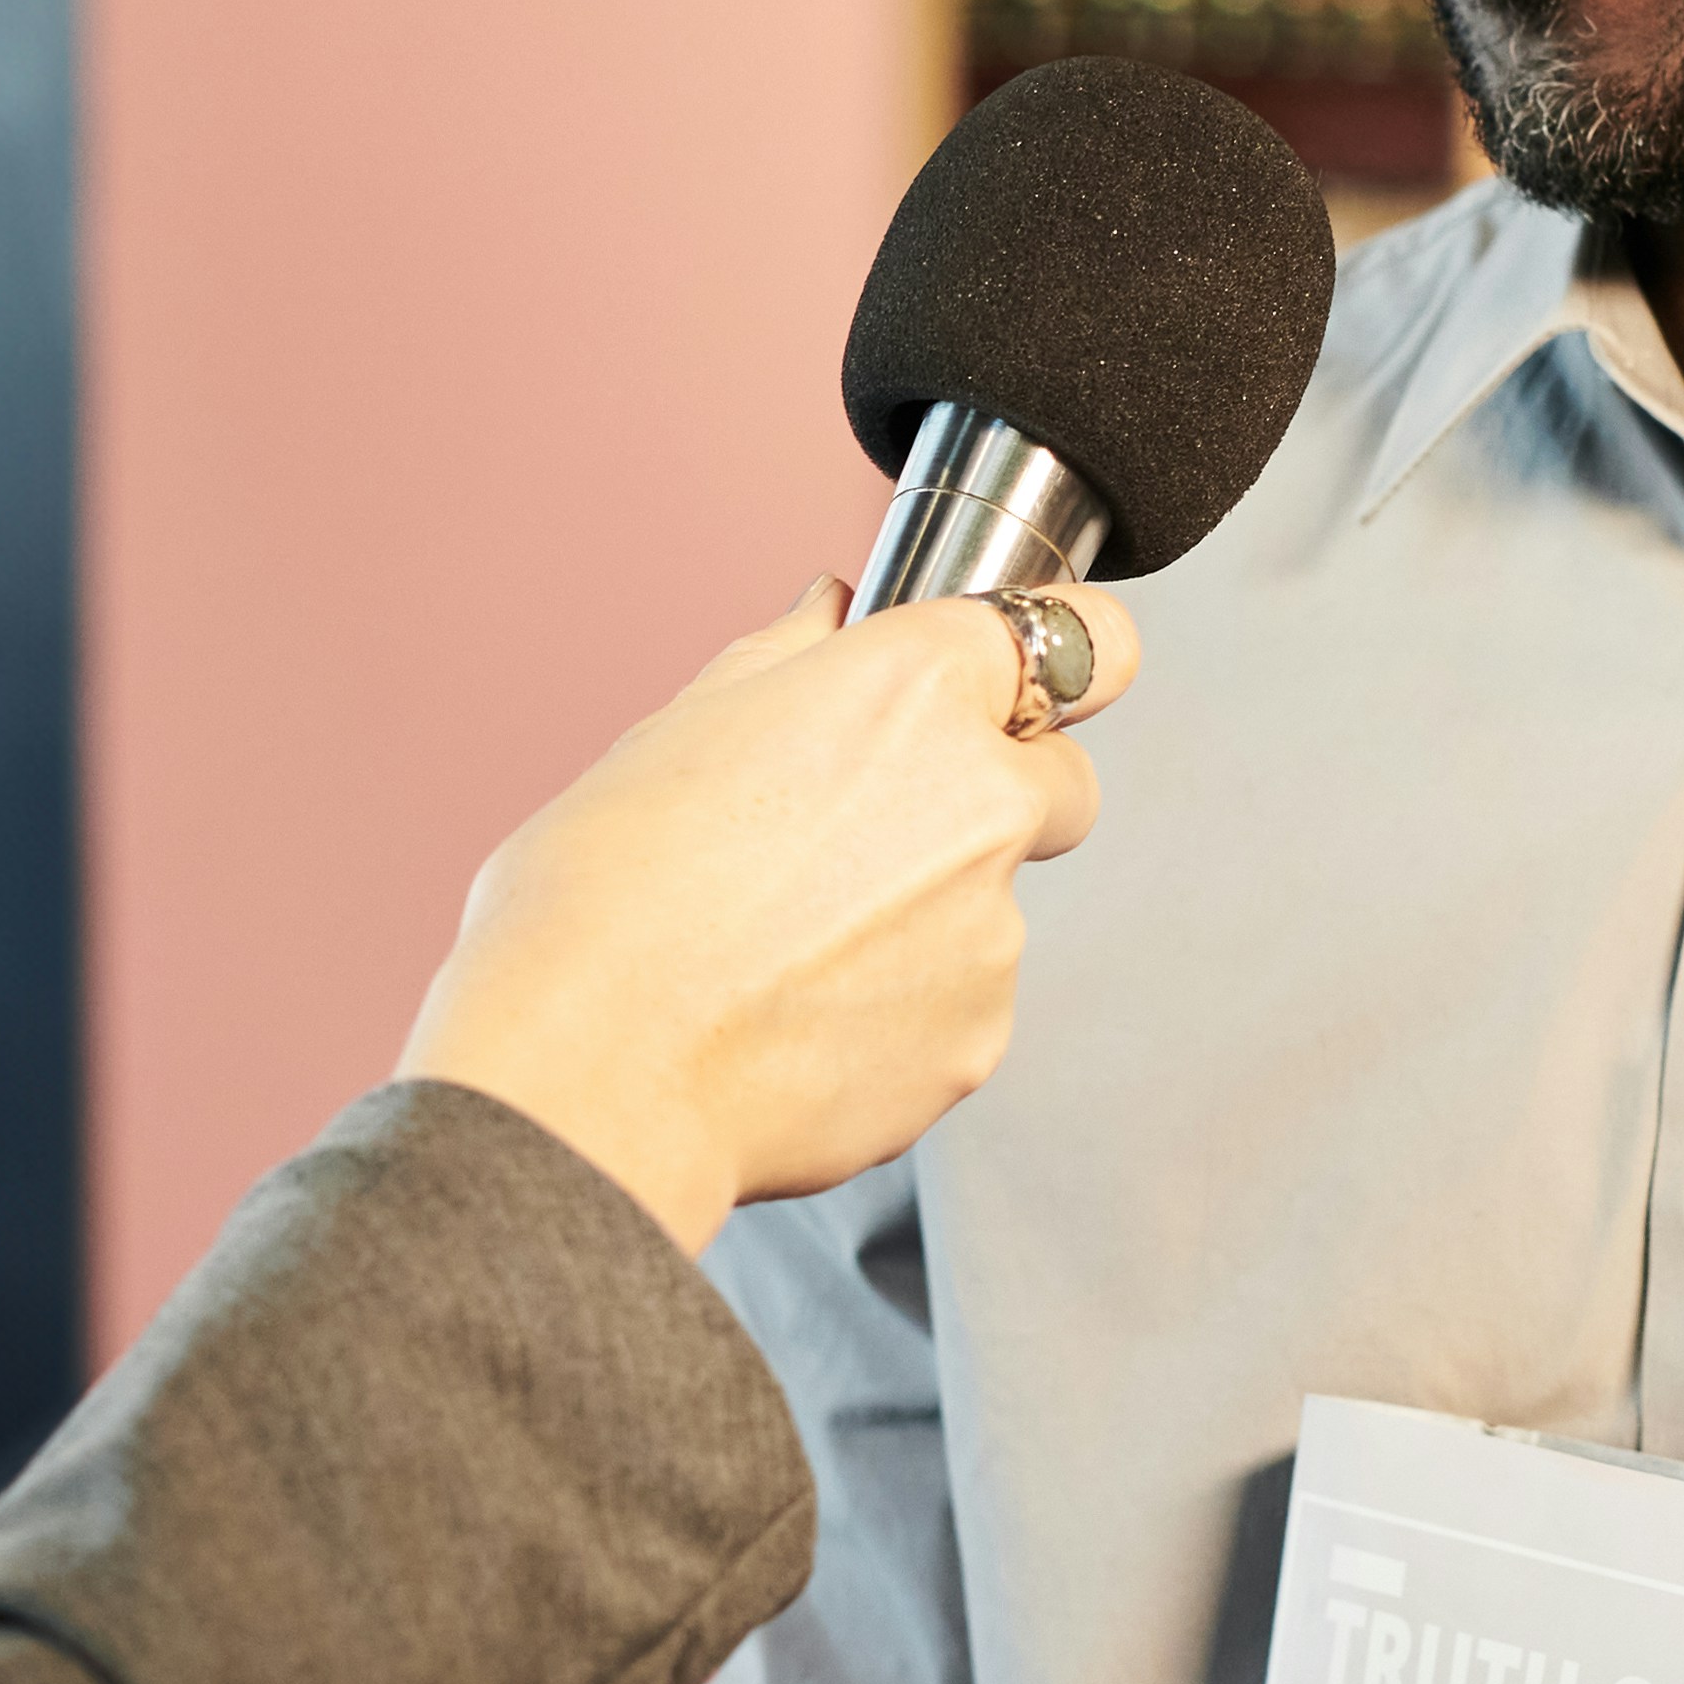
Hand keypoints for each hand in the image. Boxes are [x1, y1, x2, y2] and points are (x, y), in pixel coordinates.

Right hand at [399, 583, 1133, 1252]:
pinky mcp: (979, 1038)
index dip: (1063, 666)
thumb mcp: (676, 732)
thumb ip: (786, 661)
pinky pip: (961, 1007)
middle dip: (996, 799)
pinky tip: (797, 1018)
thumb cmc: (601, 898)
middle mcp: (984, 796)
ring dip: (925, 920)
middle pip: (1060, 781)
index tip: (1033, 691)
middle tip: (867, 838)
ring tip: (785, 952)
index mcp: (915, 688)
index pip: (1092, 638)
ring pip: (995, 907)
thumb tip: (829, 613)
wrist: (591, 1070)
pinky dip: (902, 1011)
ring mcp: (994, 928)